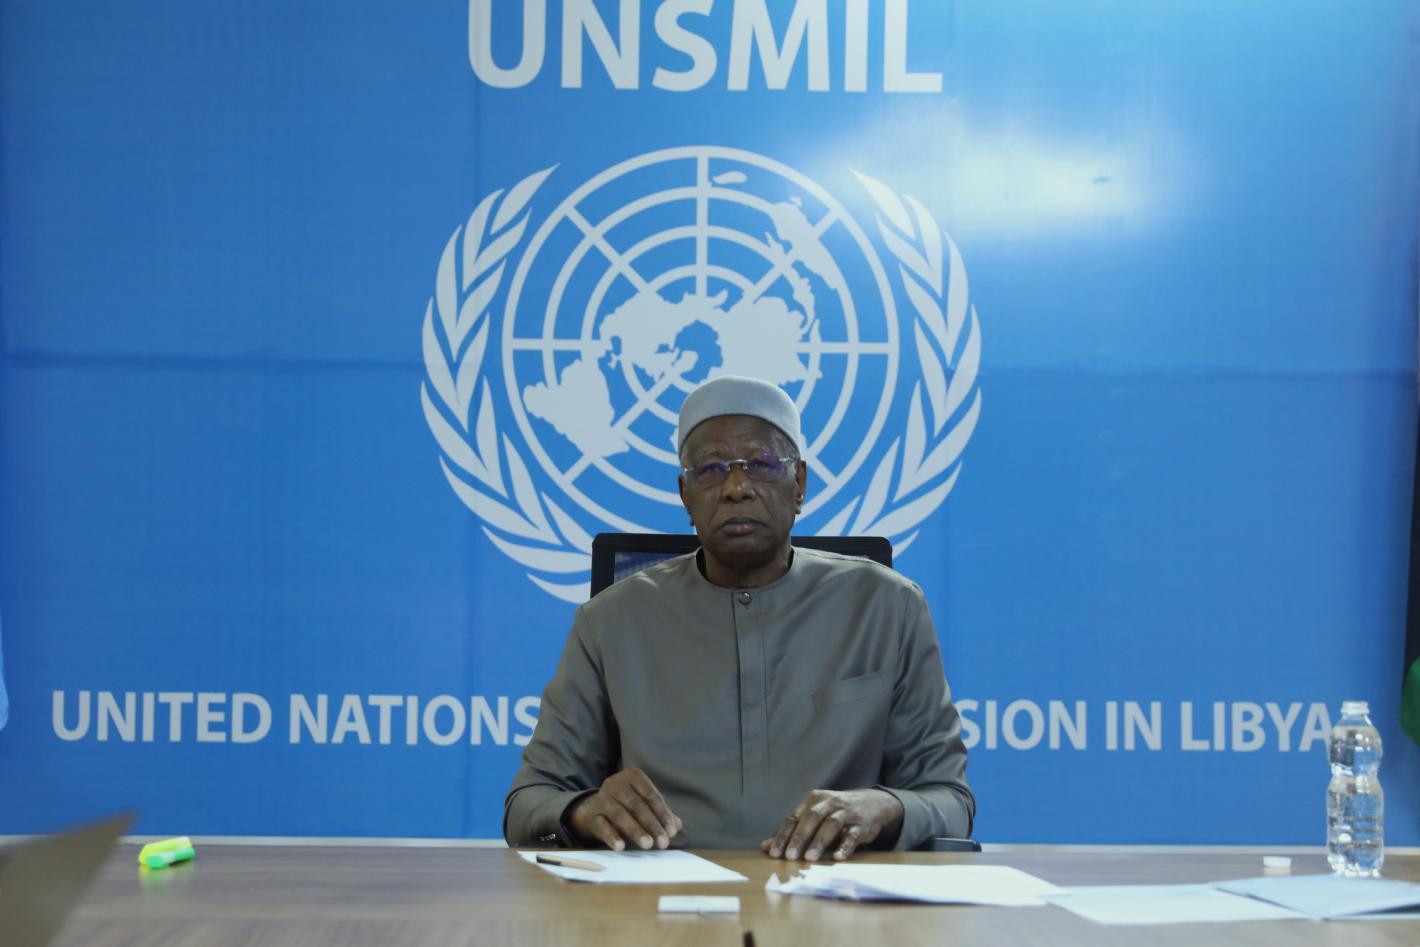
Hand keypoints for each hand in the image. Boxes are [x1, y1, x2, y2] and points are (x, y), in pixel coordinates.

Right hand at [566, 768, 682, 850]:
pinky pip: (602, 826)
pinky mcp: (592, 814)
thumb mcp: (643, 804)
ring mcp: (601, 798)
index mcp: (633, 776)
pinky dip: (612, 836)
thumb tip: (677, 826)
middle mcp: (615, 783)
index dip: (663, 814)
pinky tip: (621, 847)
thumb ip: (661, 813)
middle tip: (663, 842)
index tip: (671, 832)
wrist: (595, 808)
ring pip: (620, 815)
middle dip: (652, 825)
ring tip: (647, 845)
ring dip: (636, 831)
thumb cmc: (626, 805)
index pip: (651, 795)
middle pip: (637, 805)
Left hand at [760, 789, 903, 861]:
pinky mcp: (861, 824)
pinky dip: (844, 846)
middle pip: (811, 818)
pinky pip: (852, 834)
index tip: (774, 853)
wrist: (872, 804)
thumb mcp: (813, 817)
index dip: (783, 835)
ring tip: (809, 858)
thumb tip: (765, 847)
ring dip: (819, 841)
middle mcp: (829, 802)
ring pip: (830, 824)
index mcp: (813, 800)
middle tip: (790, 857)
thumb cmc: (835, 812)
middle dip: (799, 838)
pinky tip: (837, 857)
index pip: (794, 817)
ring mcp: (846, 812)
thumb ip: (791, 832)